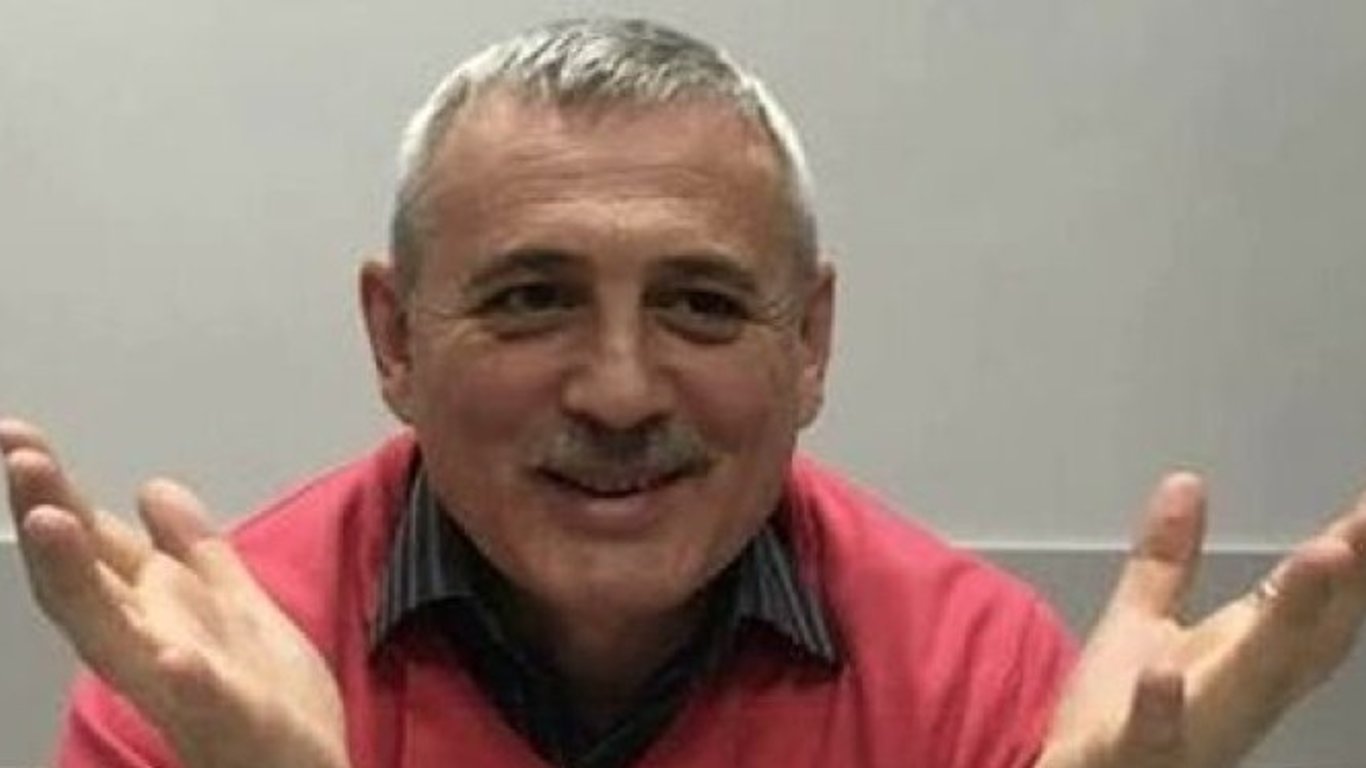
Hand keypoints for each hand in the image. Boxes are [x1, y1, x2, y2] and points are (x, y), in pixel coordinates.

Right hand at [0, 419, 349, 767]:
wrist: (306, 767)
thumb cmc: (267, 696)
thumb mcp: (232, 603)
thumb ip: (194, 552)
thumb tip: (151, 487)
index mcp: (159, 613)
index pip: (96, 546)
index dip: (55, 493)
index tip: (17, 438)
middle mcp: (154, 646)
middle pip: (85, 580)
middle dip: (48, 518)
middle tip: (18, 457)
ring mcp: (187, 689)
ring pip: (117, 636)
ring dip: (80, 580)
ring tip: (50, 523)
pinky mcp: (234, 723)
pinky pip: (203, 701)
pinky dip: (185, 676)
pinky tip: (172, 653)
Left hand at [1037, 472, 1365, 767]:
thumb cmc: (1116, 724)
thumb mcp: (1142, 623)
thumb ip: (1167, 560)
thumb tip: (1186, 482)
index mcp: (1239, 661)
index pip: (1304, 602)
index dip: (1347, 554)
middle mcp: (1233, 699)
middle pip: (1298, 640)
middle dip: (1339, 585)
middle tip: (1362, 528)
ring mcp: (1190, 731)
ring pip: (1249, 683)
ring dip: (1286, 626)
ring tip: (1323, 557)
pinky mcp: (1130, 756)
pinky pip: (1151, 737)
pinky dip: (1162, 708)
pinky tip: (1162, 675)